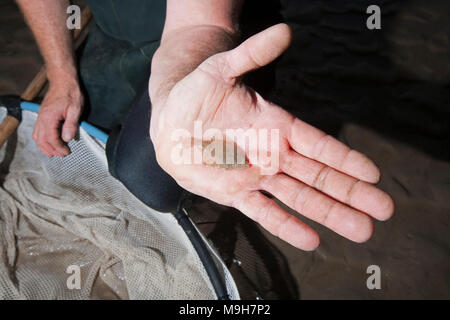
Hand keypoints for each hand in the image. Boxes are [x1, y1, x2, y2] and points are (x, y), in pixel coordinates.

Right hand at [32, 78, 82, 156]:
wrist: (63, 80)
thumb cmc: (70, 93)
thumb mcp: (75, 109)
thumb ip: (71, 125)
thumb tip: (67, 139)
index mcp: (49, 118)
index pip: (51, 139)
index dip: (59, 148)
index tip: (67, 152)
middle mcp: (42, 118)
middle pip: (42, 140)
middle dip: (51, 150)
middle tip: (62, 155)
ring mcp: (40, 116)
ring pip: (37, 136)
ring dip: (44, 146)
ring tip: (53, 153)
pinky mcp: (42, 115)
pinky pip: (37, 131)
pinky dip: (41, 140)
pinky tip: (48, 142)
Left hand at [150, 24, 393, 250]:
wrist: (170, 122)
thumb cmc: (196, 93)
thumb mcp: (222, 69)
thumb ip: (252, 54)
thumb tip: (285, 31)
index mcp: (274, 125)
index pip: (318, 144)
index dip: (345, 158)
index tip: (373, 174)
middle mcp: (272, 155)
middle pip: (319, 176)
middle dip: (350, 193)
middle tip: (383, 210)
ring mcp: (255, 176)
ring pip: (299, 198)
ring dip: (330, 214)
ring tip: (362, 230)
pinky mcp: (234, 193)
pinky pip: (263, 212)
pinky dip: (286, 226)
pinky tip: (312, 240)